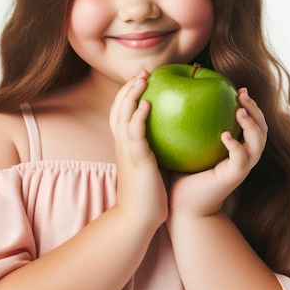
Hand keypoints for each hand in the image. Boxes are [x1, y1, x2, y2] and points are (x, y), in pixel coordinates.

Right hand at [110, 71, 167, 228]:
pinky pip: (134, 134)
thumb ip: (153, 149)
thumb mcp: (148, 166)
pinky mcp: (136, 160)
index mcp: (124, 144)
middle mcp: (121, 143)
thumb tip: (170, 136)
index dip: (129, 94)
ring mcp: (126, 150)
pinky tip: (146, 104)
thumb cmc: (147, 194)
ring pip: (123, 116)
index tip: (143, 79)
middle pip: (119, 108)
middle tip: (144, 72)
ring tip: (143, 79)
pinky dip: (138, 117)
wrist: (137, 218)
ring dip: (132, 95)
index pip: (121, 112)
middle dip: (129, 87)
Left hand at [169, 88, 266, 215]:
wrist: (180, 203)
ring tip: (239, 111)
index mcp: (233, 145)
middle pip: (261, 128)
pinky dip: (236, 146)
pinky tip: (225, 136)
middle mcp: (241, 154)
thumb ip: (183, 123)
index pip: (249, 120)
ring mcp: (239, 167)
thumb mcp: (182, 143)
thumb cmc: (179, 171)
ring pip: (258, 143)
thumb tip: (170, 96)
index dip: (248, 104)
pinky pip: (241, 160)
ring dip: (252, 125)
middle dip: (255, 109)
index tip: (236, 87)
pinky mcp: (232, 178)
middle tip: (242, 93)